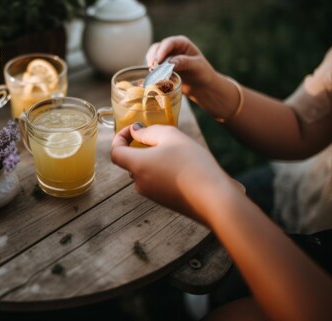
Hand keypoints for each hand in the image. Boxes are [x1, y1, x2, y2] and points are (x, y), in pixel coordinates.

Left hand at [110, 123, 241, 224]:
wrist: (216, 200)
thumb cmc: (193, 164)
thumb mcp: (171, 136)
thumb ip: (148, 131)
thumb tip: (135, 132)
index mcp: (137, 166)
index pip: (115, 152)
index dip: (120, 138)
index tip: (132, 130)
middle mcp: (140, 183)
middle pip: (132, 161)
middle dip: (142, 147)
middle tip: (163, 137)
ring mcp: (153, 195)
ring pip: (147, 171)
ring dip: (156, 159)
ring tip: (180, 152)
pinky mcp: (166, 202)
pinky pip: (159, 182)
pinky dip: (166, 171)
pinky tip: (187, 167)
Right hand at [145, 35, 216, 98]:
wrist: (202, 87)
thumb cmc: (202, 74)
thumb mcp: (196, 66)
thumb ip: (183, 62)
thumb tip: (169, 62)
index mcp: (182, 43)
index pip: (169, 43)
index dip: (162, 51)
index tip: (157, 61)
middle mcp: (172, 48)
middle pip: (158, 47)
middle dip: (154, 57)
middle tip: (152, 68)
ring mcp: (166, 57)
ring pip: (153, 55)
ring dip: (151, 63)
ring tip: (152, 72)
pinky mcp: (162, 67)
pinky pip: (154, 66)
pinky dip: (152, 70)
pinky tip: (153, 76)